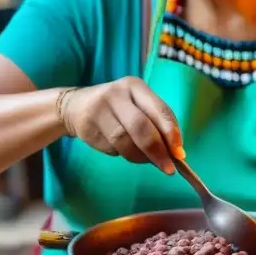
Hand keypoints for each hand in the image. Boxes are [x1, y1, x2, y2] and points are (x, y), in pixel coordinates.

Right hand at [62, 77, 184, 173]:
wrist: (75, 106)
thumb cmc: (118, 107)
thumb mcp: (137, 105)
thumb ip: (157, 123)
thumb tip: (176, 152)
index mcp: (135, 86)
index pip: (159, 109)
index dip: (171, 133)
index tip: (179, 153)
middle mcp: (116, 94)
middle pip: (141, 127)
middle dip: (157, 151)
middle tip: (168, 168)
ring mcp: (99, 110)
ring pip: (125, 141)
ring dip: (140, 156)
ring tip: (145, 159)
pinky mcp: (88, 128)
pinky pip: (112, 148)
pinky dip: (123, 154)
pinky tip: (121, 148)